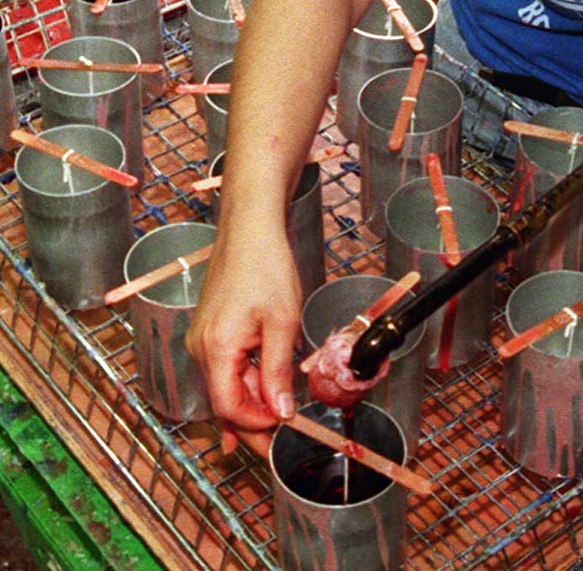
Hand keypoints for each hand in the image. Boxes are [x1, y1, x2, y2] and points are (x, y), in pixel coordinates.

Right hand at [186, 225, 302, 453]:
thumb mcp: (282, 324)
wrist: (249, 231)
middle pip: (224, 402)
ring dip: (249, 406)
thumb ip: (277, 372)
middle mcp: (200, 348)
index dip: (257, 425)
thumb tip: (279, 413)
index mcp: (216, 349)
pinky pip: (224, 370)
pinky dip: (241, 388)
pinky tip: (250, 410)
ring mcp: (202, 340)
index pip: (230, 406)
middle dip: (251, 426)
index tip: (284, 433)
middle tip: (277, 448)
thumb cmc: (266, 268)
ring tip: (272, 430)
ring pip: (225, 387)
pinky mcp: (210, 332)